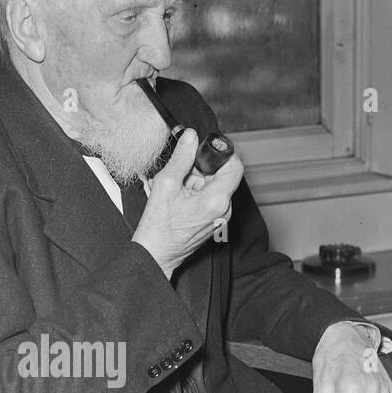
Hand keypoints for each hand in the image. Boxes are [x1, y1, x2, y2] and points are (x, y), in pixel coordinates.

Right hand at [132, 129, 243, 278]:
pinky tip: (180, 198)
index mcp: (217, 200)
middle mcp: (224, 210)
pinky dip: (196, 192)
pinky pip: (210, 198)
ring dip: (197, 180)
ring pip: (215, 186)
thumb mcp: (166, 184)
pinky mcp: (214, 222)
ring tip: (177, 188)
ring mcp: (220, 218)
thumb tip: (191, 137)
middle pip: (223, 175)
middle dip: (203, 168)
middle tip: (182, 171)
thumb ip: (182, 158)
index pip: (235, 166)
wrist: (156, 255)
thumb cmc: (159, 228)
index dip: (222, 153)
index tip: (207, 148)